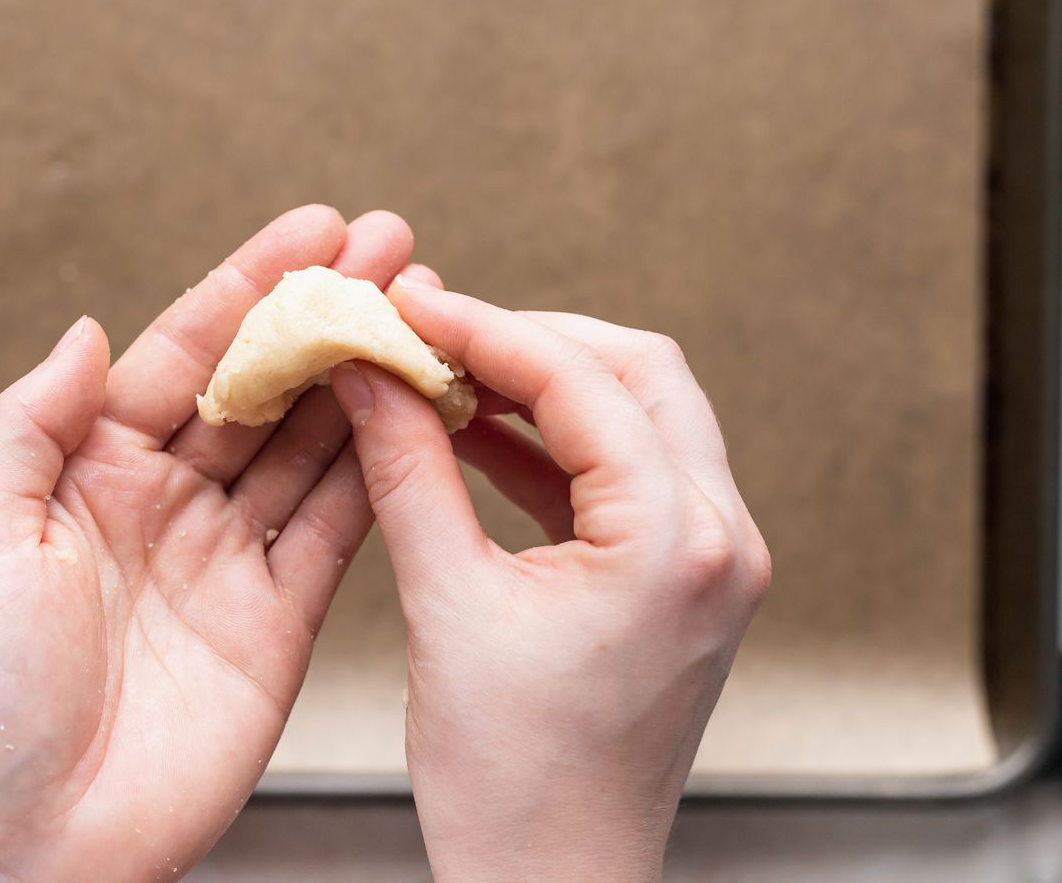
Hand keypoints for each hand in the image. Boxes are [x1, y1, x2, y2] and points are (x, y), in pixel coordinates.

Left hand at [0, 206, 414, 881]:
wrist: (21, 844)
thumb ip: (32, 425)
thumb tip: (90, 328)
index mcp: (92, 470)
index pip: (186, 353)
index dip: (251, 285)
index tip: (317, 227)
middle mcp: (167, 502)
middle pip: (265, 386)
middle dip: (329, 312)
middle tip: (400, 246)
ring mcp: (228, 560)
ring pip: (315, 446)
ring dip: (369, 377)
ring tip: (430, 311)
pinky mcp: (278, 623)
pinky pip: (341, 531)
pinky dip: (384, 472)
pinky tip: (423, 414)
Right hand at [330, 271, 769, 882]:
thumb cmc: (511, 781)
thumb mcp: (446, 605)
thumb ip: (408, 468)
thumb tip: (369, 372)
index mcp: (677, 542)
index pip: (584, 379)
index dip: (485, 328)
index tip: (410, 306)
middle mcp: (720, 538)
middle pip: (637, 373)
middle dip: (531, 340)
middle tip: (435, 334)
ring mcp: (711, 560)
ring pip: (637, 416)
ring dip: (542, 388)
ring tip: (443, 378)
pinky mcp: (681, 581)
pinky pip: (623, 476)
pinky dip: (551, 446)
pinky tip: (474, 437)